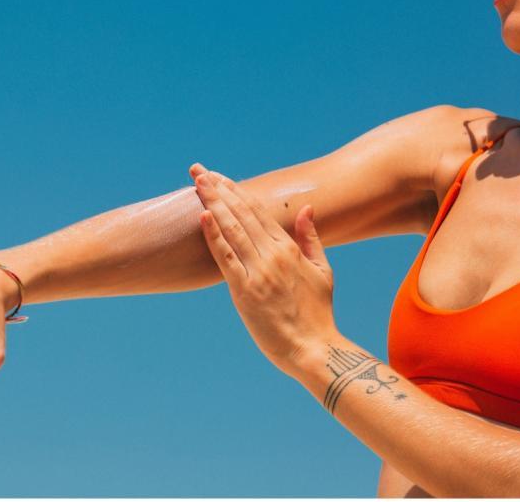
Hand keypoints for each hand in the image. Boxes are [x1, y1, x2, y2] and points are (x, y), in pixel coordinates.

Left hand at [189, 163, 339, 376]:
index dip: (236, 191)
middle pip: (241, 213)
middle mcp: (272, 255)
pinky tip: (203, 216)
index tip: (219, 176)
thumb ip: (310, 238)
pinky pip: (225, 258)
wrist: (314, 348)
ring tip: (197, 182)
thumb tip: (307, 208)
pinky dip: (214, 236)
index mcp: (288, 249)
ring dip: (213, 203)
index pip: (258, 211)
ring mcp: (258, 272)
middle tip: (198, 170)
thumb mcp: (322, 270)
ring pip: (232, 229)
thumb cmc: (317, 312)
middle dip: (219, 189)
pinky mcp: (244, 291)